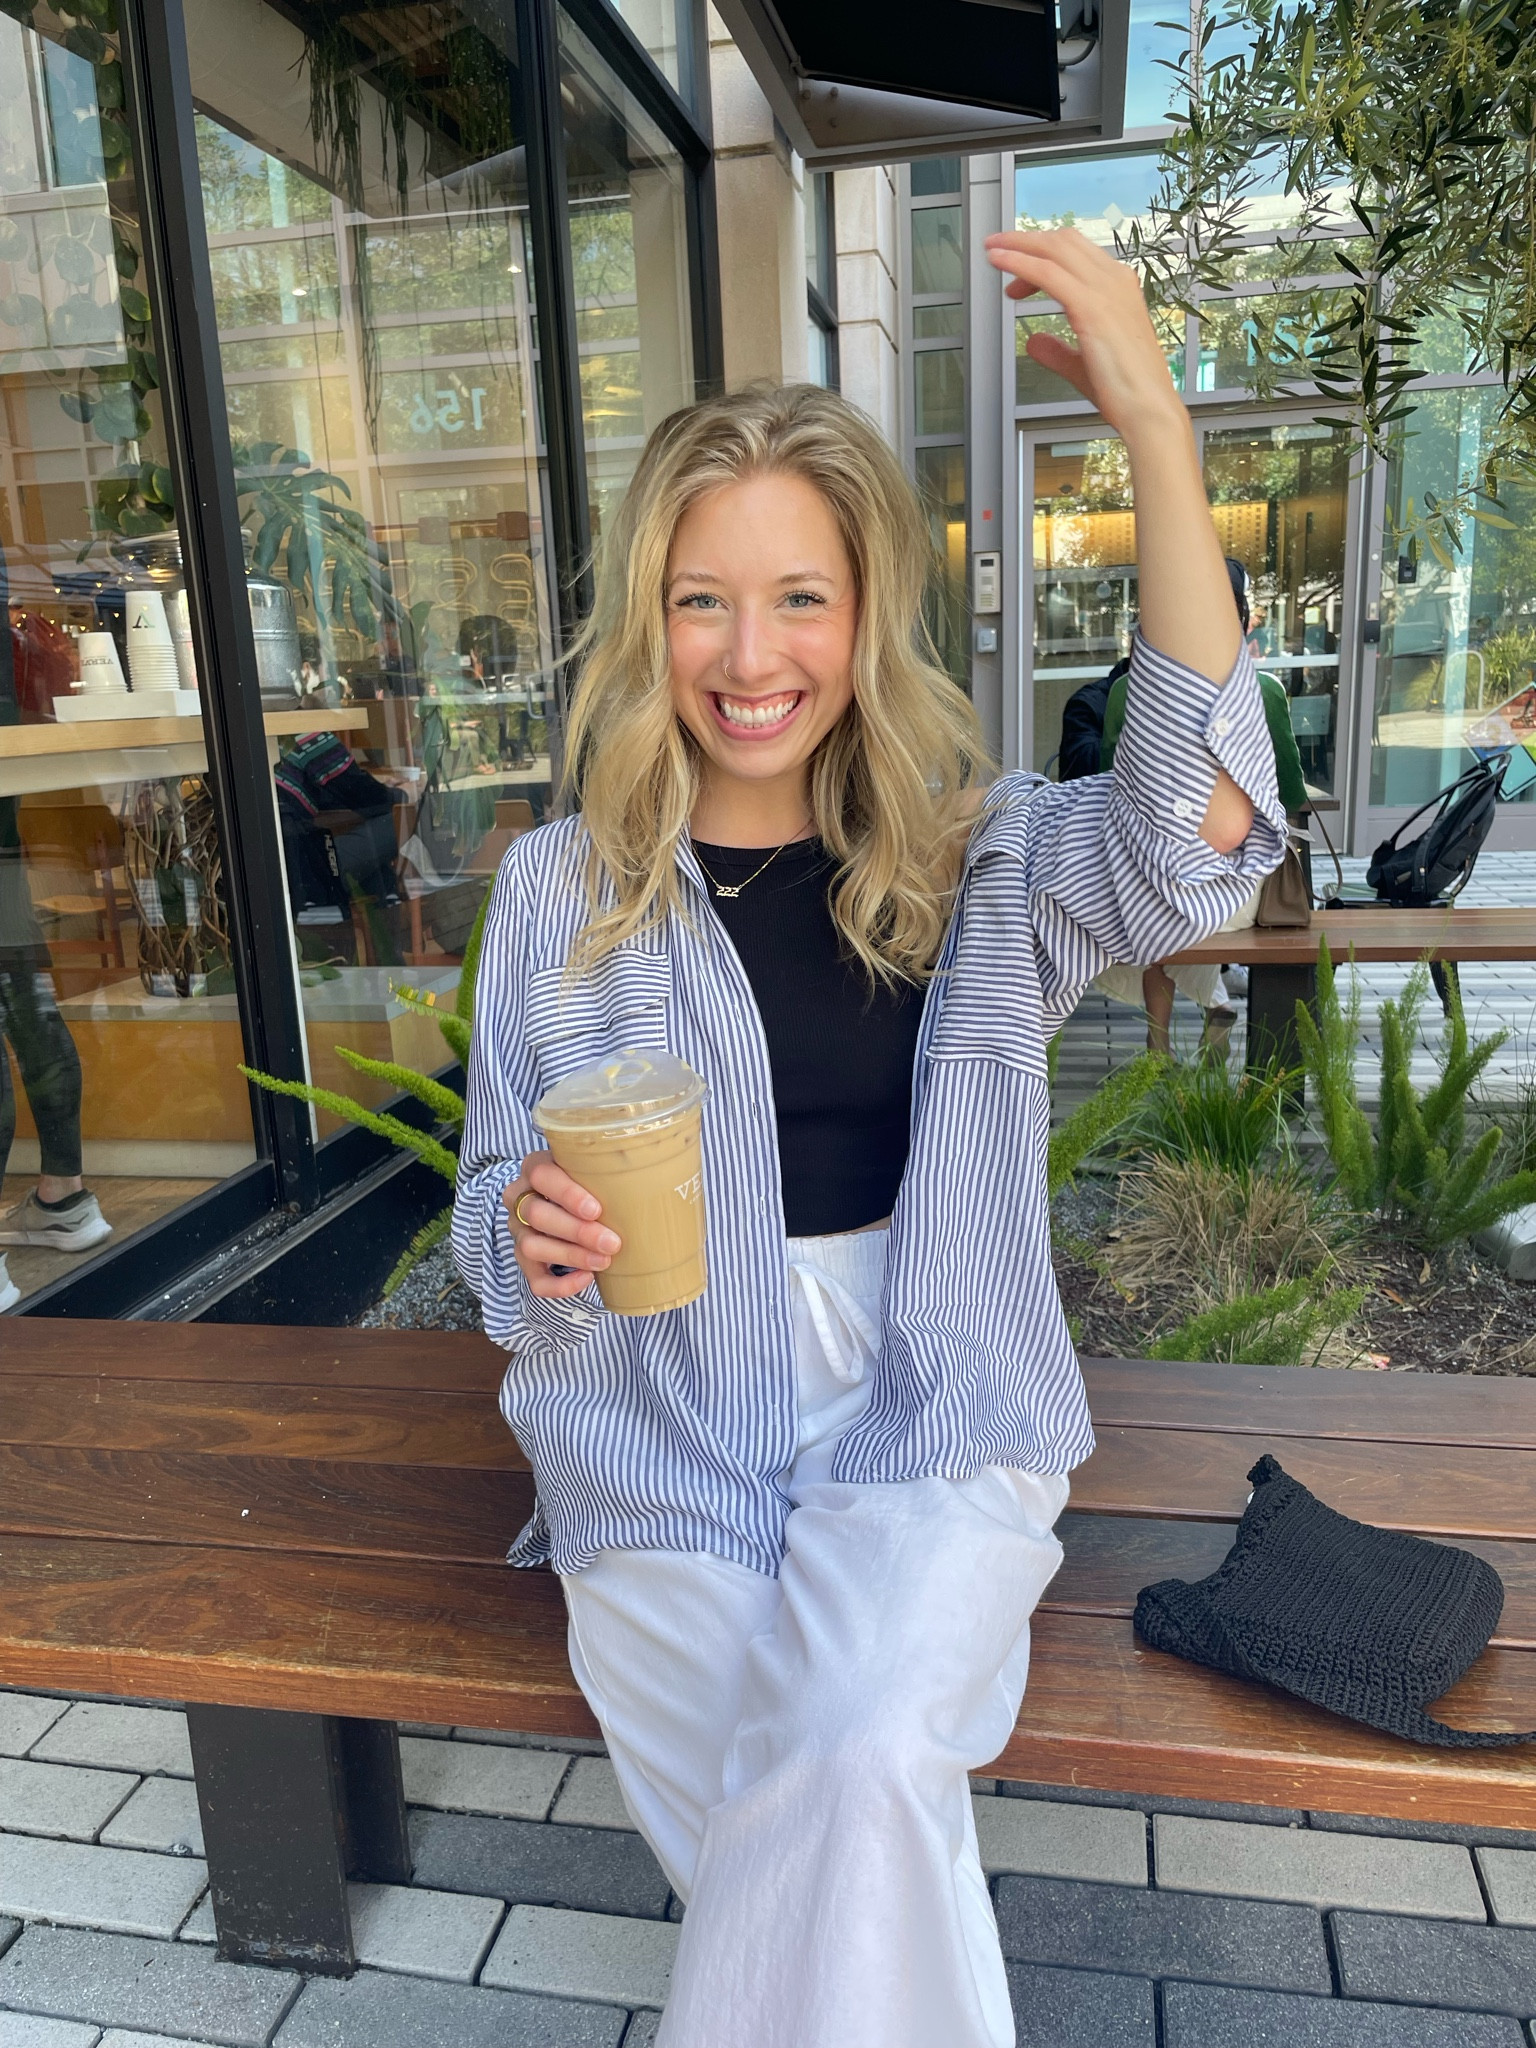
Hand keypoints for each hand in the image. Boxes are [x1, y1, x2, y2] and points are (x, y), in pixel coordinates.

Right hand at [504, 1151, 619, 1299]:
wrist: (572, 1209)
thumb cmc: (593, 1187)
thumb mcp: (598, 1173)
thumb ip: (616, 1173)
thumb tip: (667, 1182)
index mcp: (536, 1168)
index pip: (540, 1174)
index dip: (566, 1193)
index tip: (596, 1209)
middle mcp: (520, 1198)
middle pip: (536, 1214)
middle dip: (577, 1231)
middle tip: (611, 1242)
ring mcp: (518, 1230)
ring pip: (531, 1246)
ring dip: (571, 1256)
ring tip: (604, 1261)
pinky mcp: (523, 1260)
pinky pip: (534, 1279)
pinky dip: (560, 1284)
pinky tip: (587, 1278)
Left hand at [988, 226, 1240, 686]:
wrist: (1150, 413)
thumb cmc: (1127, 396)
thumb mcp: (1084, 368)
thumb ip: (1058, 352)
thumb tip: (1033, 342)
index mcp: (1120, 291)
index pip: (1078, 256)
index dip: (1045, 255)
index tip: (1018, 271)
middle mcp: (1116, 282)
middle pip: (1065, 241)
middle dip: (1028, 239)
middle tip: (997, 247)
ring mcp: (1106, 292)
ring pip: (1056, 250)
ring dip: (1019, 245)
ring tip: (992, 249)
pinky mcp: (1092, 308)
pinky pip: (1049, 273)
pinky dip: (1021, 263)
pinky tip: (1000, 264)